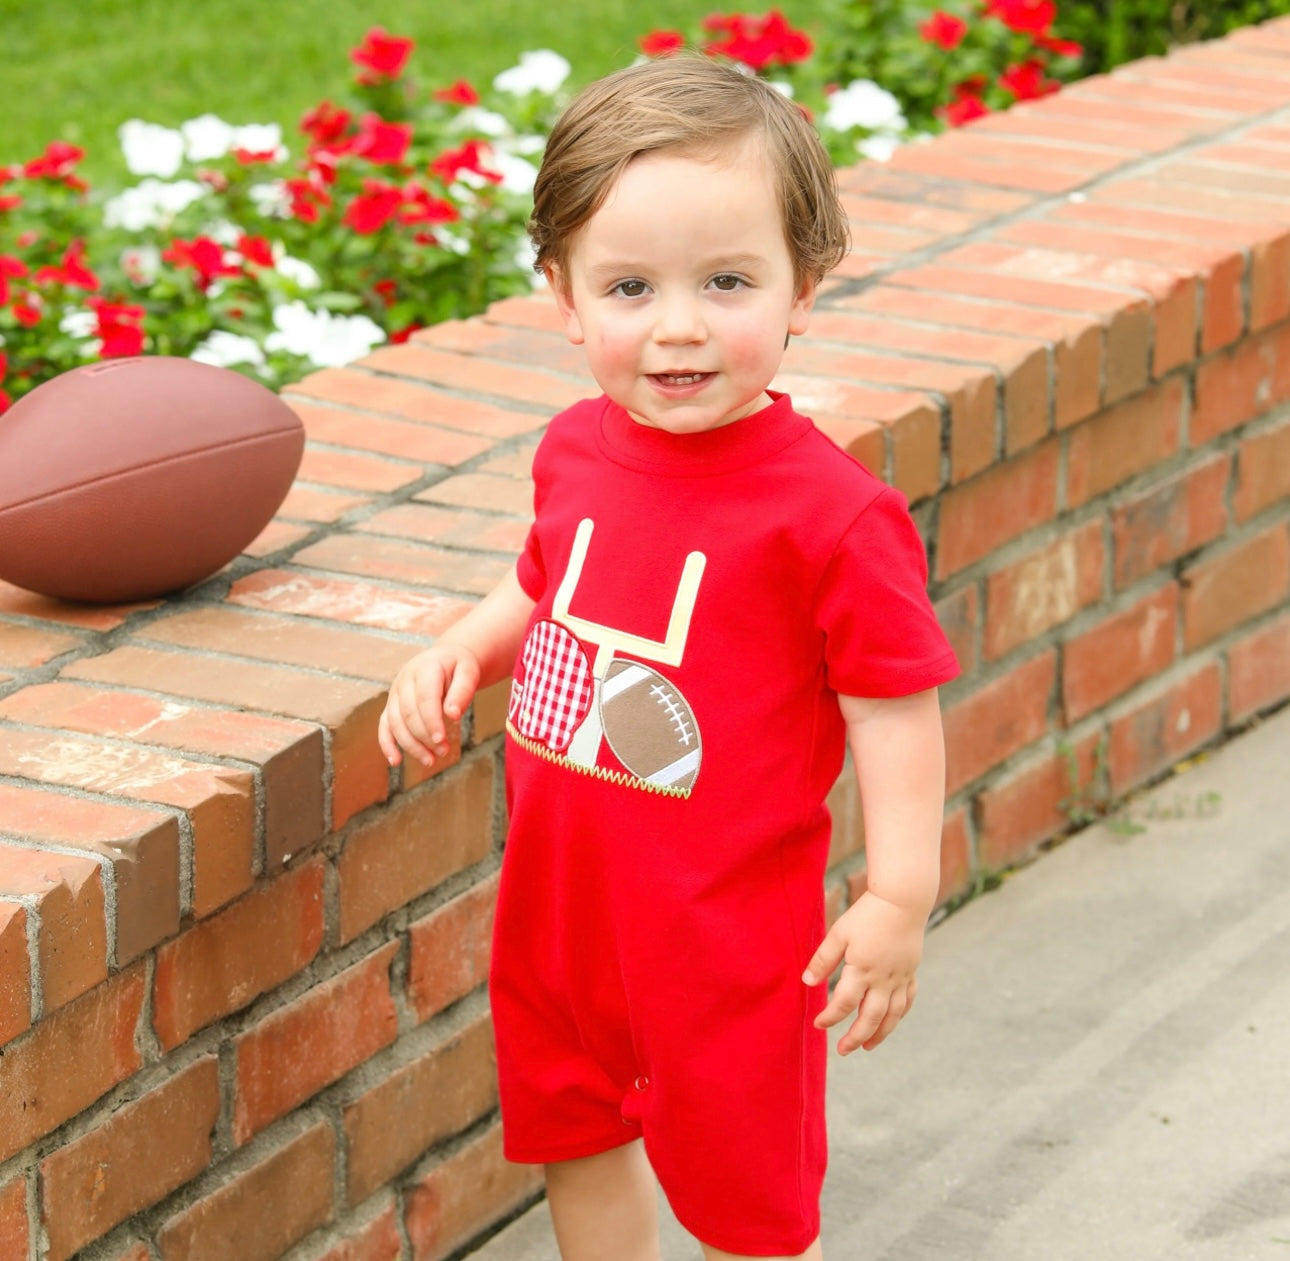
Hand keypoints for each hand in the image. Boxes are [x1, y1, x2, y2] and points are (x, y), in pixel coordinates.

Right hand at [378, 642, 481, 768]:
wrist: (445, 659)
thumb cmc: (458, 667)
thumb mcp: (468, 672)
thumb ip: (462, 691)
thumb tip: (453, 714)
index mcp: (424, 669)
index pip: (424, 698)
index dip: (431, 721)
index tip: (441, 740)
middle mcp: (404, 680)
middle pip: (408, 713)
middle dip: (424, 736)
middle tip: (444, 752)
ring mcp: (395, 693)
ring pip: (395, 723)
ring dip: (411, 745)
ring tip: (430, 761)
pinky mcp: (391, 705)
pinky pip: (384, 726)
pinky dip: (387, 744)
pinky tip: (396, 761)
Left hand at [802, 891, 926, 1054]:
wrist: (903, 899)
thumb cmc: (867, 914)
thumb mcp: (839, 933)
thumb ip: (823, 959)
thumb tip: (807, 983)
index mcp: (862, 969)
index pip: (844, 1003)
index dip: (830, 1017)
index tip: (818, 1024)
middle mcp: (883, 979)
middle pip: (871, 1017)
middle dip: (856, 1037)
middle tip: (844, 1050)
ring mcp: (900, 976)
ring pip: (893, 1015)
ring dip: (880, 1033)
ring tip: (868, 1047)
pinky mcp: (911, 971)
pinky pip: (908, 999)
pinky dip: (900, 1014)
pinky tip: (892, 1020)